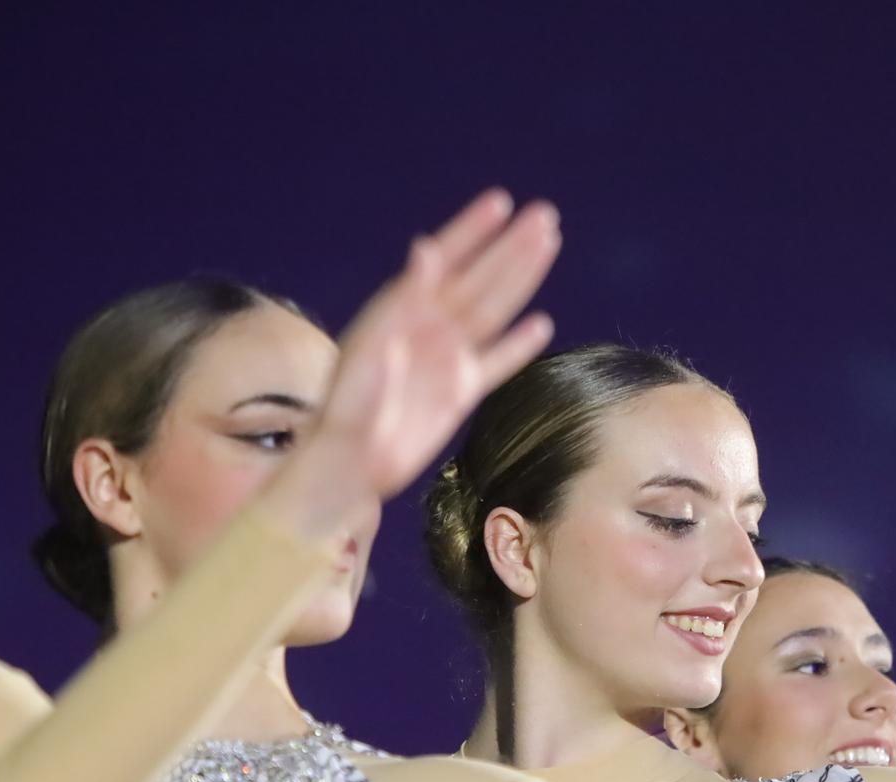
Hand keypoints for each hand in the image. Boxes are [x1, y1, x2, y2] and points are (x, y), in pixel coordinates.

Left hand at [261, 189, 560, 542]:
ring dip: (522, 279)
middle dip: (511, 248)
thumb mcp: (371, 349)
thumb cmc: (346, 407)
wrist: (349, 465)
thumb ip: (402, 300)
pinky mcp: (460, 394)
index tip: (501, 202)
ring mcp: (447, 359)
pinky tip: (541, 323)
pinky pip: (497, 363)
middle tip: (544, 215)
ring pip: (494, 311)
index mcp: (402, 309)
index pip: (445, 259)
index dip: (472, 230)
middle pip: (480, 279)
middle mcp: (429, 327)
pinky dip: (519, 345)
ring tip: (548, 248)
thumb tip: (426, 248)